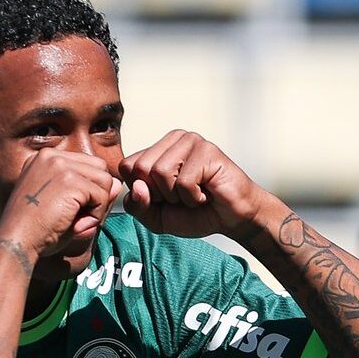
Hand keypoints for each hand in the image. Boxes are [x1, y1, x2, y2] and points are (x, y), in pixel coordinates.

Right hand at [0, 149, 124, 260]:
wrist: (15, 243)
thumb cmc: (36, 230)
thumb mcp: (65, 207)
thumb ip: (92, 193)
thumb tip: (118, 184)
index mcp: (44, 158)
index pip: (86, 165)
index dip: (89, 191)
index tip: (72, 211)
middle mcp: (51, 155)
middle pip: (99, 168)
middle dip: (97, 195)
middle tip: (78, 218)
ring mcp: (59, 165)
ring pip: (105, 181)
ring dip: (98, 206)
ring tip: (77, 221)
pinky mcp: (68, 180)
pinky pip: (102, 196)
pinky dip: (96, 215)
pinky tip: (76, 225)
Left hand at [119, 131, 269, 237]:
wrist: (232, 218)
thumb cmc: (195, 213)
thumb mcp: (156, 217)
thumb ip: (137, 206)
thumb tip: (136, 186)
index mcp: (156, 150)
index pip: (126, 166)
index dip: (142, 191)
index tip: (164, 198)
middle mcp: (172, 140)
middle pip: (141, 168)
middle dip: (159, 194)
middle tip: (181, 197)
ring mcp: (190, 141)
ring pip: (160, 172)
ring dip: (177, 196)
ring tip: (194, 194)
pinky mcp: (206, 150)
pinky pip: (183, 181)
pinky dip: (193, 198)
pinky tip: (206, 193)